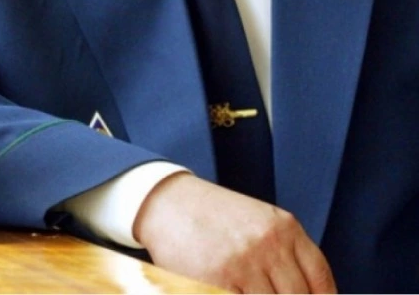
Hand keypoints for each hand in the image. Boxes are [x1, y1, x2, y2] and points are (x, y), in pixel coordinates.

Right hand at [133, 173, 335, 293]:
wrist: (167, 202)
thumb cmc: (214, 215)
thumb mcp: (259, 221)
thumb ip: (287, 253)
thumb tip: (309, 293)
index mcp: (284, 228)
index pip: (321, 280)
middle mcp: (267, 244)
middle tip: (270, 292)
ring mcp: (241, 264)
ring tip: (246, 289)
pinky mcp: (212, 281)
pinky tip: (231, 291)